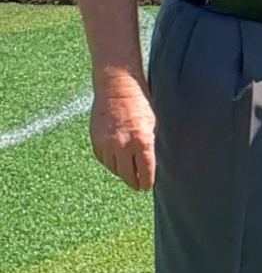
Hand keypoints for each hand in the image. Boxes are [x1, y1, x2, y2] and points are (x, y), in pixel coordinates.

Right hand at [90, 72, 155, 189]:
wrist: (116, 86)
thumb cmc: (140, 102)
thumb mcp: (153, 123)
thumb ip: (151, 144)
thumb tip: (151, 163)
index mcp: (142, 141)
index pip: (145, 171)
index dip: (147, 182)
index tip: (147, 187)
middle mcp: (123, 145)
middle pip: (128, 175)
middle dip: (134, 182)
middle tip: (138, 186)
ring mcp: (107, 143)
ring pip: (114, 169)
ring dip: (122, 173)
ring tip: (128, 174)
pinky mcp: (96, 140)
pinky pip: (103, 159)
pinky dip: (110, 163)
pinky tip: (116, 162)